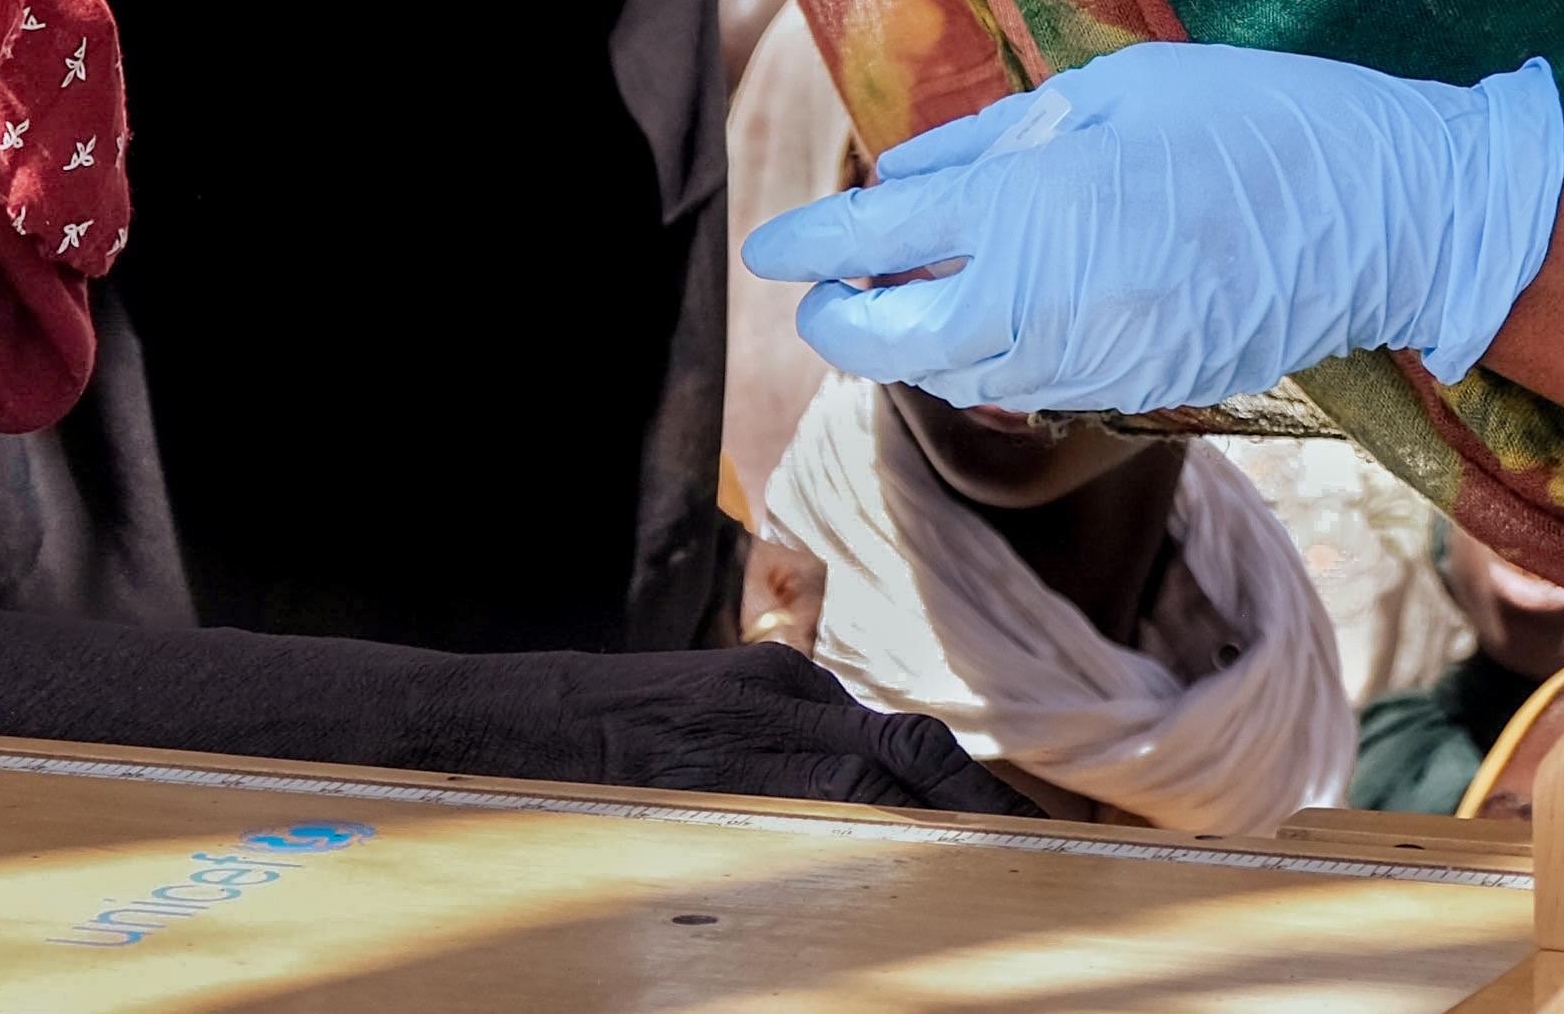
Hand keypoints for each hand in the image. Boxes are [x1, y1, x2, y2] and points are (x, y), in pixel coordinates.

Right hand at [427, 646, 1028, 815]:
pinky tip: (888, 884)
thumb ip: (790, 738)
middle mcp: (779, 701)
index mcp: (784, 680)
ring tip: (985, 866)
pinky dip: (852, 842)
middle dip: (972, 802)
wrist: (528, 722)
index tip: (1014, 821)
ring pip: (866, 784)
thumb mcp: (721, 708)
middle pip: (905, 752)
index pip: (903, 737)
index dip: (966, 782)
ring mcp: (746, 740)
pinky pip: (800, 819)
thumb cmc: (630, 725)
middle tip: (1035, 848)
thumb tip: (865, 790)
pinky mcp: (711, 781)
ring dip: (928, 825)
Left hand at [741, 40, 1563, 413]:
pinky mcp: (1137, 388)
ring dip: (909, 346)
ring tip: (900, 294)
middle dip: (841, 321)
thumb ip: (990, 141)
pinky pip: (1027, 387)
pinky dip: (981, 360)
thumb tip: (901, 177)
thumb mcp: (1107, 92)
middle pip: (894, 343)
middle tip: (825, 288)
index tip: (770, 248)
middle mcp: (1046, 302)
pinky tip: (987, 315)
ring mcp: (1093, 359)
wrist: (1378, 211)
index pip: (877, 239)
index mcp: (1032, 209)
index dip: (810, 246)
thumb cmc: (1245, 119)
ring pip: (957, 378)